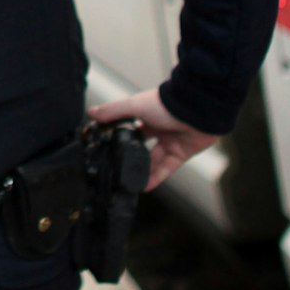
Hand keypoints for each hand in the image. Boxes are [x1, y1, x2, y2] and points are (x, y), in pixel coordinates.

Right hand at [87, 89, 220, 189]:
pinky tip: (145, 186)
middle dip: (131, 156)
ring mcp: (170, 141)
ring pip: (153, 160)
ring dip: (142, 171)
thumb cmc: (167, 103)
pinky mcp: (181, 154)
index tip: (107, 146)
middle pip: (141, 146)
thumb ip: (113, 111)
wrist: (197, 111)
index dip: (119, 136)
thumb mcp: (134, 106)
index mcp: (147, 114)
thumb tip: (92, 112)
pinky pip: (166, 169)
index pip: (130, 126)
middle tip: (118, 167)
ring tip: (129, 182)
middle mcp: (159, 128)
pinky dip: (156, 178)